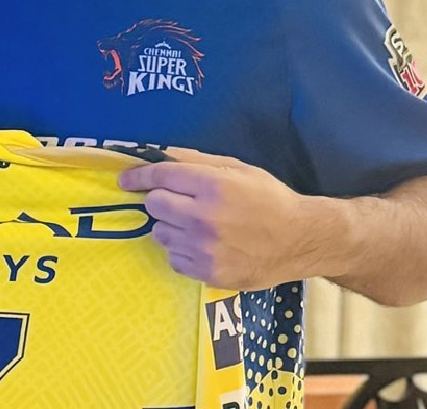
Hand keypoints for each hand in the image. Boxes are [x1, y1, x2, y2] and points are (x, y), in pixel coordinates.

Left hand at [117, 147, 315, 290]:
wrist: (300, 239)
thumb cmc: (269, 199)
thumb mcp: (236, 168)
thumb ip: (195, 161)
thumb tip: (159, 155)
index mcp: (212, 186)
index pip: (160, 177)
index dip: (138, 177)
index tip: (126, 180)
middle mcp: (204, 217)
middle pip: (154, 205)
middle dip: (161, 201)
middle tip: (178, 203)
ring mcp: (204, 248)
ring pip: (160, 233)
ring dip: (170, 227)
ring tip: (196, 226)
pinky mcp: (207, 273)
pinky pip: (173, 258)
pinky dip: (182, 251)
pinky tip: (203, 245)